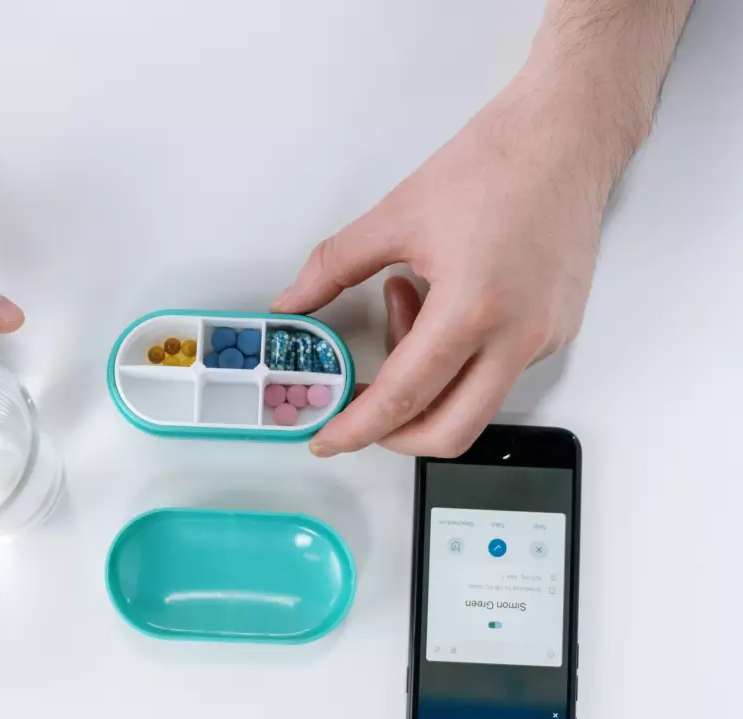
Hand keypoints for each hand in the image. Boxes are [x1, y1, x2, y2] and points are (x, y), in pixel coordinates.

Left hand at [274, 78, 610, 457]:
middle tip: (360, 409)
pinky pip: (498, 374)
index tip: (327, 440)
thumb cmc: (493, 164)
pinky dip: (456, 359)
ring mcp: (544, 339)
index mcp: (472, 309)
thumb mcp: (395, 215)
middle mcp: (517, 336)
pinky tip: (440, 304)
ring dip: (426, 381)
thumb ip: (333, 267)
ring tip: (405, 305)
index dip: (358, 428)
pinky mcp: (557, 332)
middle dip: (395, 435)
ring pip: (473, 403)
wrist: (567, 136)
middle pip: (450, 432)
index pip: (404, 397)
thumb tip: (293, 303)